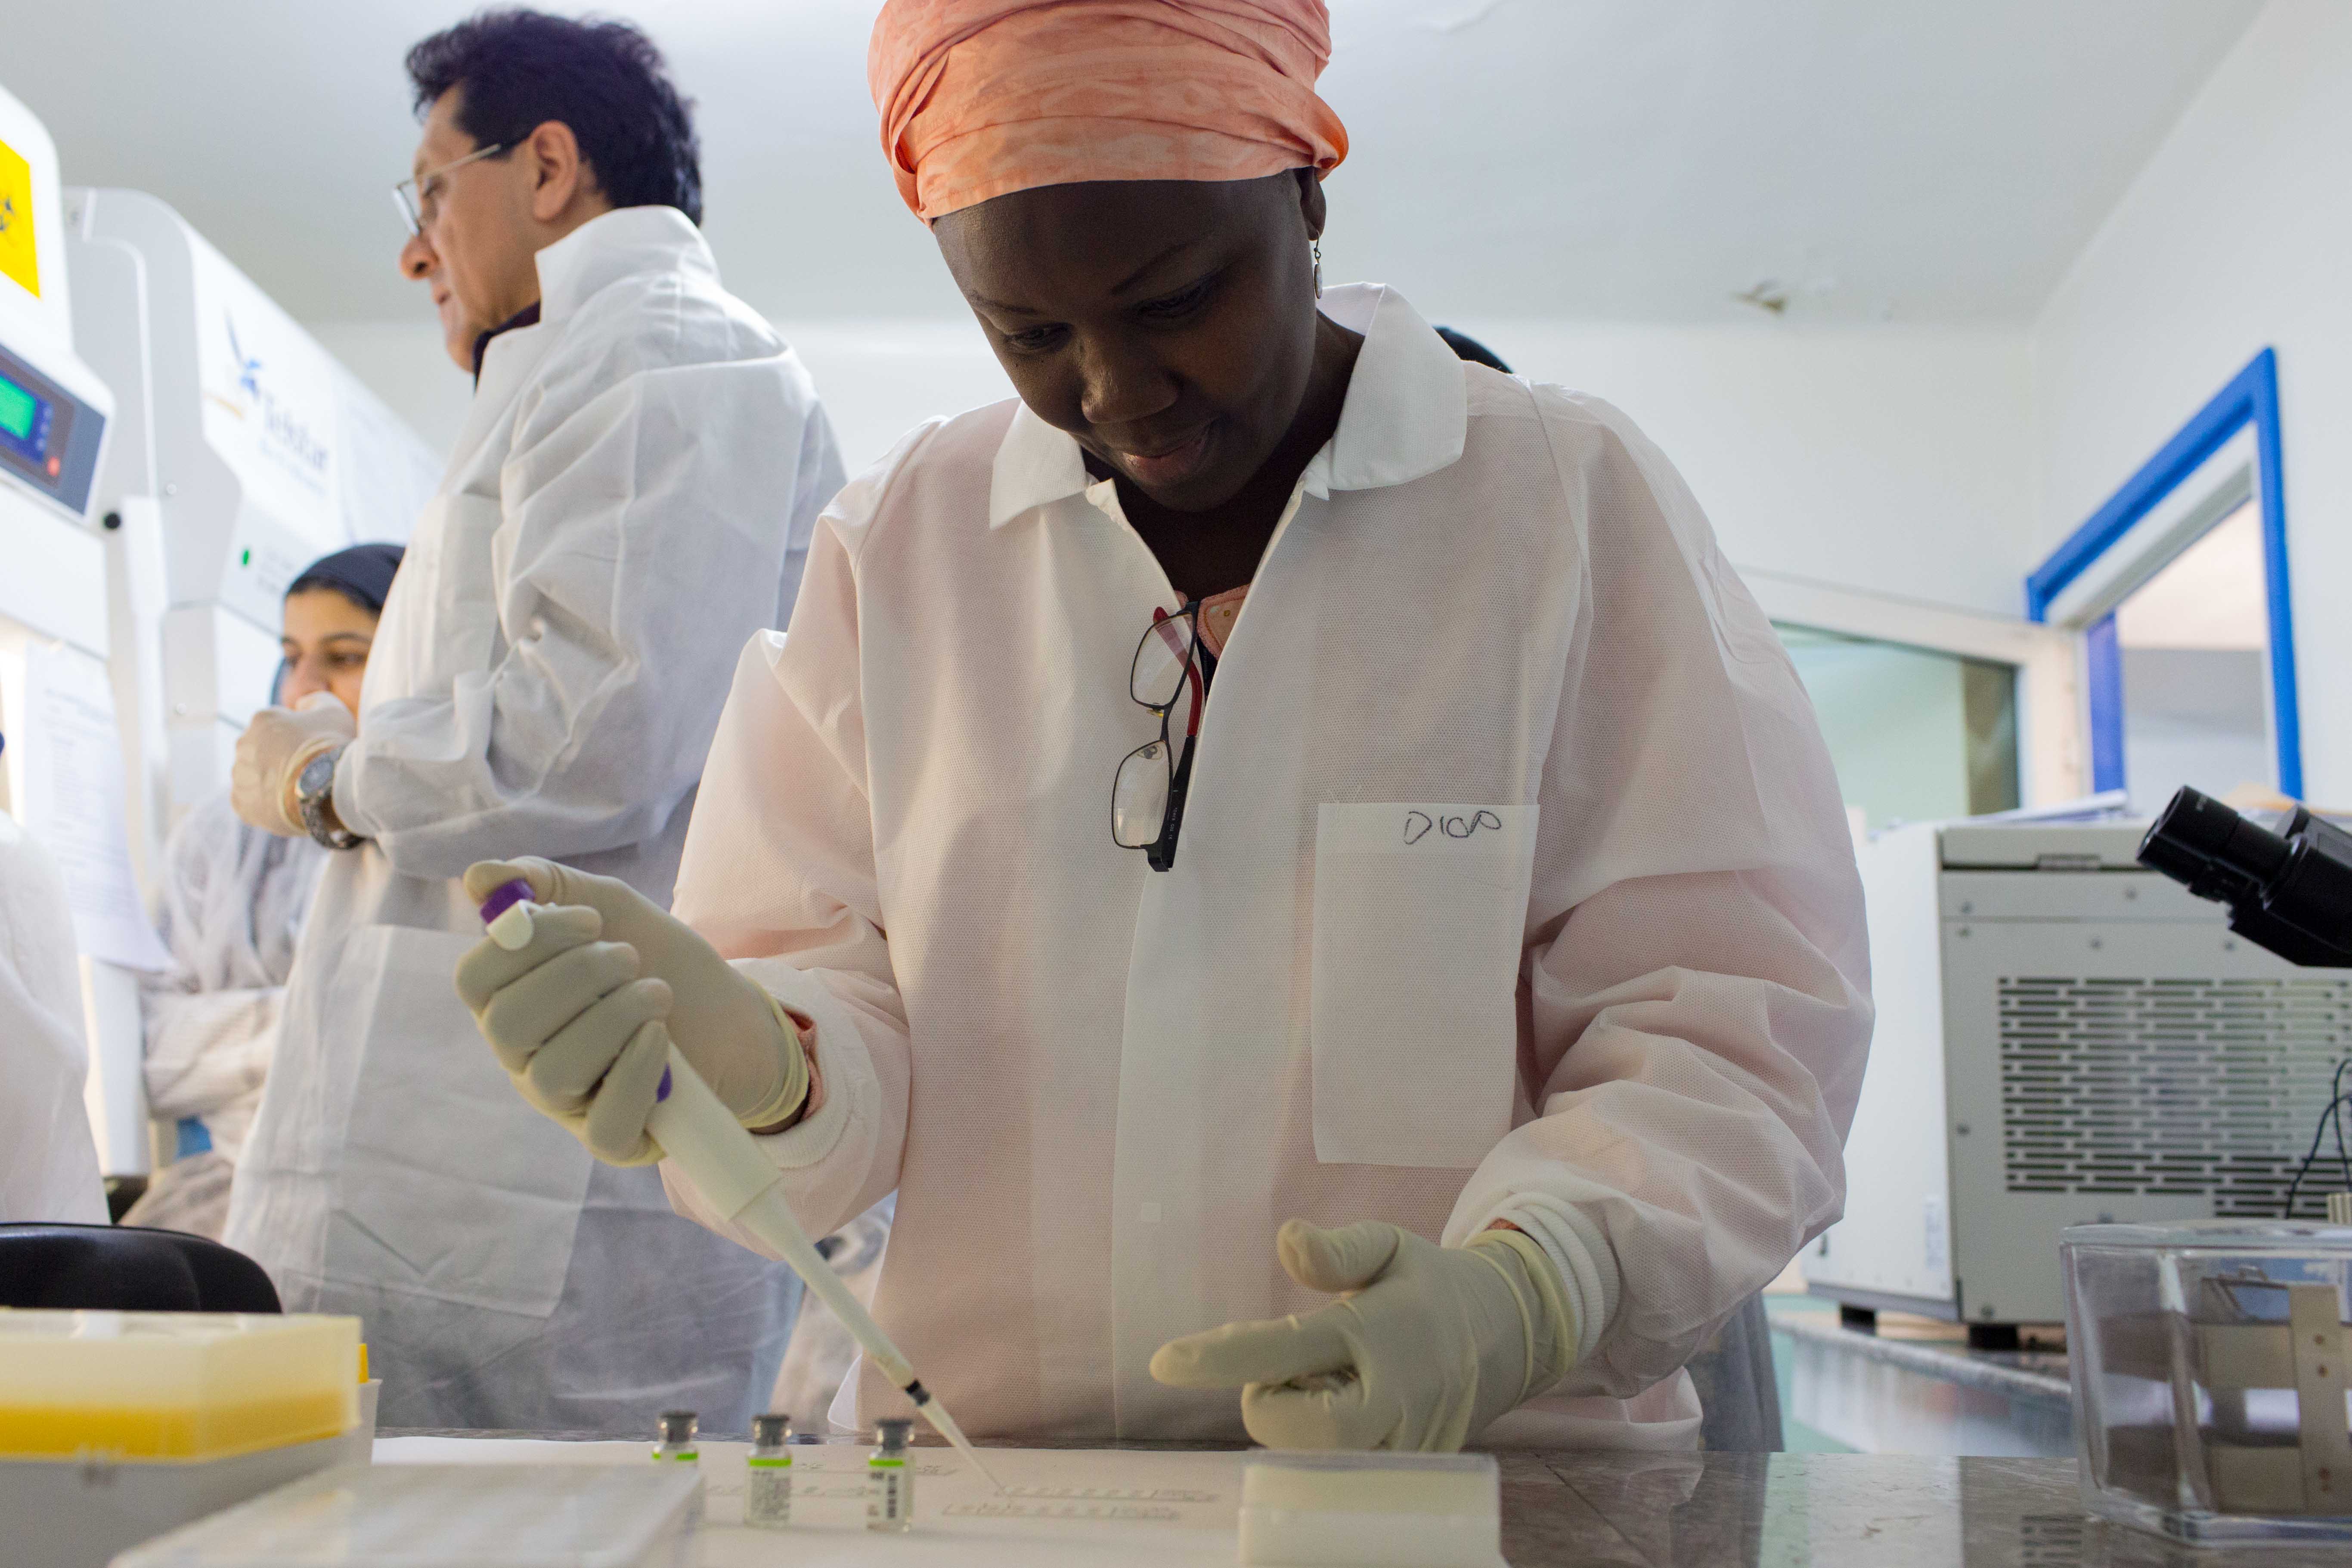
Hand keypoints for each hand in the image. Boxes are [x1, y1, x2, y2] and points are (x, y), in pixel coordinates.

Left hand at [230, 694, 354, 836]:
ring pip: (254, 776)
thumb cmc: (332, 747)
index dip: (299, 736)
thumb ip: (314, 701)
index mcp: (262, 719)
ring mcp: (239, 775)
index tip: (314, 748)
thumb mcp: (333, 711)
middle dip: (279, 757)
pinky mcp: (241, 803)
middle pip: (262, 750)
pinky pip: (249, 800)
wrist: (328, 790)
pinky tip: (286, 803)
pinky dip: (264, 802)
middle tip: (306, 770)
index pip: (277, 725)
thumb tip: (301, 705)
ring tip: (298, 790)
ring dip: (271, 780)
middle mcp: (243, 744)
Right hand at [455, 858, 807, 1153]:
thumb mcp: (609, 907)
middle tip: (630, 957)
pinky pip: (604, 1125)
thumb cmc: (659, 961)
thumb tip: (480, 877)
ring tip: (658, 993)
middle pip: (509, 1024)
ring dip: (616, 1017)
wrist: (734, 1014)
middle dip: (578, 976)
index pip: (475, 978)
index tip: (592, 921)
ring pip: (555, 1072)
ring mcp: (565, 1104)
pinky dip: (635, 1073)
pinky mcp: (613, 1138)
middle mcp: (524, 1057)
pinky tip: (662, 1039)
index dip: (529, 942)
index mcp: (510, 1000)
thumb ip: (544, 885)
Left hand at [1149, 1219, 1576, 1450]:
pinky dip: (1327, 1442)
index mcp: (1379, 1333)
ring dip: (1302, 1420)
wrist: (1502, 1335)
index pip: (1284, 1350)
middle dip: (1270, 1398)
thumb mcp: (1388, 1245)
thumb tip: (1287, 1239)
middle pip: (1292, 1428)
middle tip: (1299, 1364)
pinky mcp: (1407, 1477)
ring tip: (1339, 1382)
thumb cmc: (1424, 1285)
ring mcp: (1404, 1446)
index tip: (1162, 1362)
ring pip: (1311, 1459)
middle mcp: (1394, 1398)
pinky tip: (1355, 1408)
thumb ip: (1334, 1250)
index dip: (1217, 1357)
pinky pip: (1337, 1474)